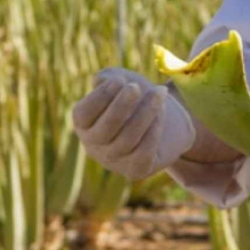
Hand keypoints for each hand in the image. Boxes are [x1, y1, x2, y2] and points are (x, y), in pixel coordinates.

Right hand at [71, 68, 196, 180]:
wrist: (166, 120)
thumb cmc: (136, 96)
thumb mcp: (121, 81)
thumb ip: (108, 78)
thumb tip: (101, 81)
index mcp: (84, 124)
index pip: (83, 115)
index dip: (100, 97)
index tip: (120, 80)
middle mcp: (94, 146)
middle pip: (105, 129)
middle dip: (121, 106)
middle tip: (136, 87)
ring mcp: (113, 161)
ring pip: (127, 139)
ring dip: (145, 113)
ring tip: (159, 93)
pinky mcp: (135, 171)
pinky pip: (143, 154)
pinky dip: (153, 132)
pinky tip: (161, 114)